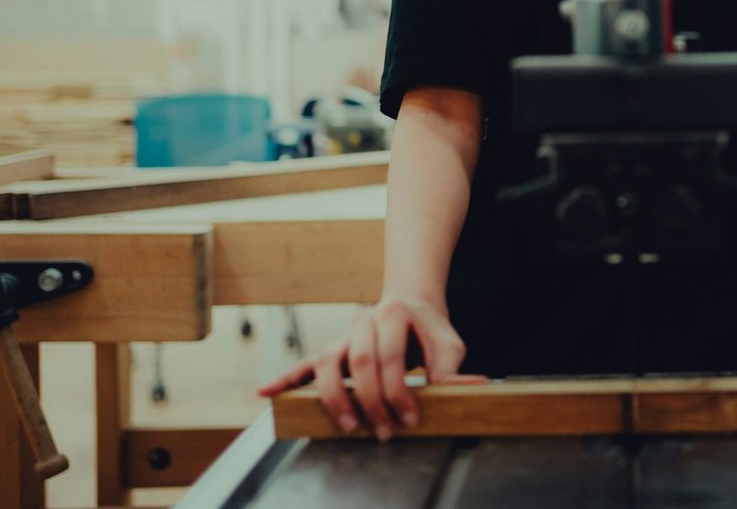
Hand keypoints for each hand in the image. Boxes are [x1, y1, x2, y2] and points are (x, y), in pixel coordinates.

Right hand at [255, 296, 482, 439]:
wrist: (410, 304)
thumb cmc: (430, 330)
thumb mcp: (449, 344)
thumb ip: (453, 368)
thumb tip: (471, 388)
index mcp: (394, 313)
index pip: (391, 356)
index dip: (399, 390)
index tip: (410, 417)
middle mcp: (363, 321)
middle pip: (359, 363)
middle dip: (371, 401)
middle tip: (384, 431)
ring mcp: (342, 337)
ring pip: (327, 364)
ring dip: (334, 397)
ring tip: (347, 425)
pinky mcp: (330, 352)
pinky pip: (303, 364)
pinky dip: (284, 379)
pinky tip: (265, 392)